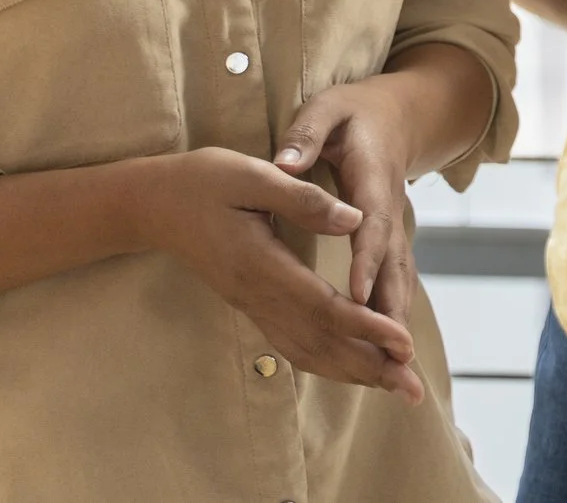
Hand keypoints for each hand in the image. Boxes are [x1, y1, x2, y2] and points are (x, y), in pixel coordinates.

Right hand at [132, 146, 423, 401]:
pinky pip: (293, 343)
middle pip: (321, 342)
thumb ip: (303, 200)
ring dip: (354, 371)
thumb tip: (356, 220)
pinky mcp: (252, 303)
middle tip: (413, 389)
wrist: (153, 204)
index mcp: (260, 265)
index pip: (323, 308)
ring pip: (307, 350)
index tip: (404, 344)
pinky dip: (327, 360)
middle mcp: (256, 296)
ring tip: (396, 386)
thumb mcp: (253, 175)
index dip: (366, 328)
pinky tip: (353, 368)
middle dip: (371, 366)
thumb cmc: (204, 182)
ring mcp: (252, 304)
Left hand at [275, 80, 423, 332]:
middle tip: (395, 354)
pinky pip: (391, 284)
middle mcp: (389, 210)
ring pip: (399, 280)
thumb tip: (287, 162)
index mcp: (373, 178)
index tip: (358, 296)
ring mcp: (392, 228)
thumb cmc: (352, 113)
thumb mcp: (328, 110)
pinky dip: (389, 317)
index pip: (372, 225)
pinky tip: (382, 353)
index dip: (367, 261)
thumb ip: (308, 135)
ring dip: (397, 323)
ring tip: (397, 370)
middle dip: (394, 310)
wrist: (395, 115)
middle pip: (396, 265)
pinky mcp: (387, 242)